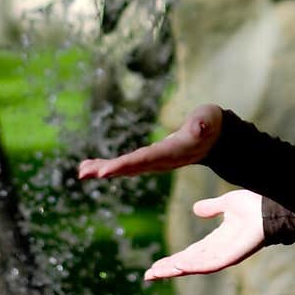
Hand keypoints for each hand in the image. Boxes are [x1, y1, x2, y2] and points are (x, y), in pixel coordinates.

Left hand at [77, 103, 222, 181]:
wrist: (214, 138)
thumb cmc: (210, 124)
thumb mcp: (208, 120)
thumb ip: (202, 124)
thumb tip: (199, 126)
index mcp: (171, 152)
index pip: (144, 160)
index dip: (123, 165)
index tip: (104, 172)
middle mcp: (160, 162)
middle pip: (130, 168)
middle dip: (107, 170)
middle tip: (83, 174)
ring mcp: (154, 162)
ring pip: (125, 168)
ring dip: (102, 170)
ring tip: (80, 172)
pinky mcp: (149, 159)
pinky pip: (125, 164)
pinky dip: (107, 166)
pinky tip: (90, 167)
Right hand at [143, 189, 264, 280]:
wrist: (270, 207)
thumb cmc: (254, 205)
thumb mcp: (226, 204)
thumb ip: (211, 208)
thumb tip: (195, 209)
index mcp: (215, 241)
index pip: (188, 254)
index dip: (172, 260)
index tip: (154, 266)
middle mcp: (218, 251)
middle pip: (187, 263)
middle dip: (168, 269)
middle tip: (148, 275)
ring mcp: (224, 255)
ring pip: (195, 266)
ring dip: (176, 269)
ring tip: (157, 273)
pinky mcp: (232, 256)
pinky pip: (210, 264)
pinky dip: (194, 266)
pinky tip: (180, 266)